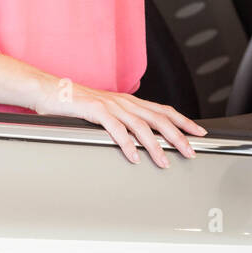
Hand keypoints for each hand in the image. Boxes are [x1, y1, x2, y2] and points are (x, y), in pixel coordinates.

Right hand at [32, 77, 206, 166]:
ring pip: (142, 126)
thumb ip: (123, 121)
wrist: (51, 91)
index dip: (184, 121)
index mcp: (130, 101)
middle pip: (160, 118)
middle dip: (179, 136)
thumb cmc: (77, 104)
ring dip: (156, 146)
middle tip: (191, 152)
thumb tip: (139, 139)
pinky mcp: (96, 110)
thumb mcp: (106, 111)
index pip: (164, 110)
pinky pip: (117, 129)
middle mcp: (125, 101)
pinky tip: (135, 157)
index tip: (199, 133)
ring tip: (165, 161)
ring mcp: (112, 105)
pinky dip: (128, 144)